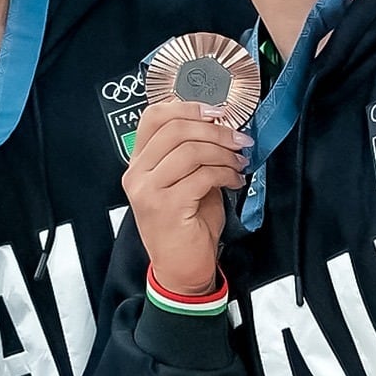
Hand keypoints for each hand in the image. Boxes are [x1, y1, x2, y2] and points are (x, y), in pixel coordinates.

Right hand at [122, 101, 252, 295]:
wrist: (181, 269)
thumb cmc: (186, 225)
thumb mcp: (186, 181)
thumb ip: (192, 153)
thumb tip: (221, 126)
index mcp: (139, 163)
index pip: (154, 117)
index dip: (188, 107)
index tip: (217, 112)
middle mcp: (137, 174)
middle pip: (175, 128)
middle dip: (215, 130)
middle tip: (238, 139)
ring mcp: (148, 190)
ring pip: (190, 150)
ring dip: (223, 153)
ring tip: (238, 164)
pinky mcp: (165, 207)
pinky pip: (201, 175)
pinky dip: (225, 174)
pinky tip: (234, 181)